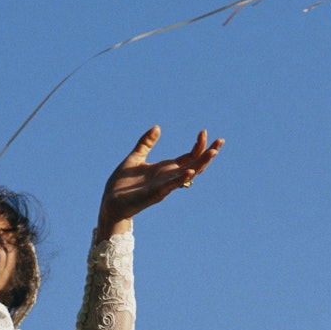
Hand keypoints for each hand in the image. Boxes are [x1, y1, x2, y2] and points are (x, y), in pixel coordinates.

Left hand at [98, 126, 223, 234]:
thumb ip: (146, 143)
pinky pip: (172, 186)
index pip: (190, 156)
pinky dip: (182, 179)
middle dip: (208, 153)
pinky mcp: (156, 193)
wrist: (110, 202)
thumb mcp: (135, 158)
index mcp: (166, 169)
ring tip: (213, 152)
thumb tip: (157, 127)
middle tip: (220, 141)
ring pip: (189, 174)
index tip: (203, 131)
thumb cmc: (122, 183)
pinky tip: (190, 171)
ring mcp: (165, 185)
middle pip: (196, 164)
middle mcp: (169, 177)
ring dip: (201, 164)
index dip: (199, 145)